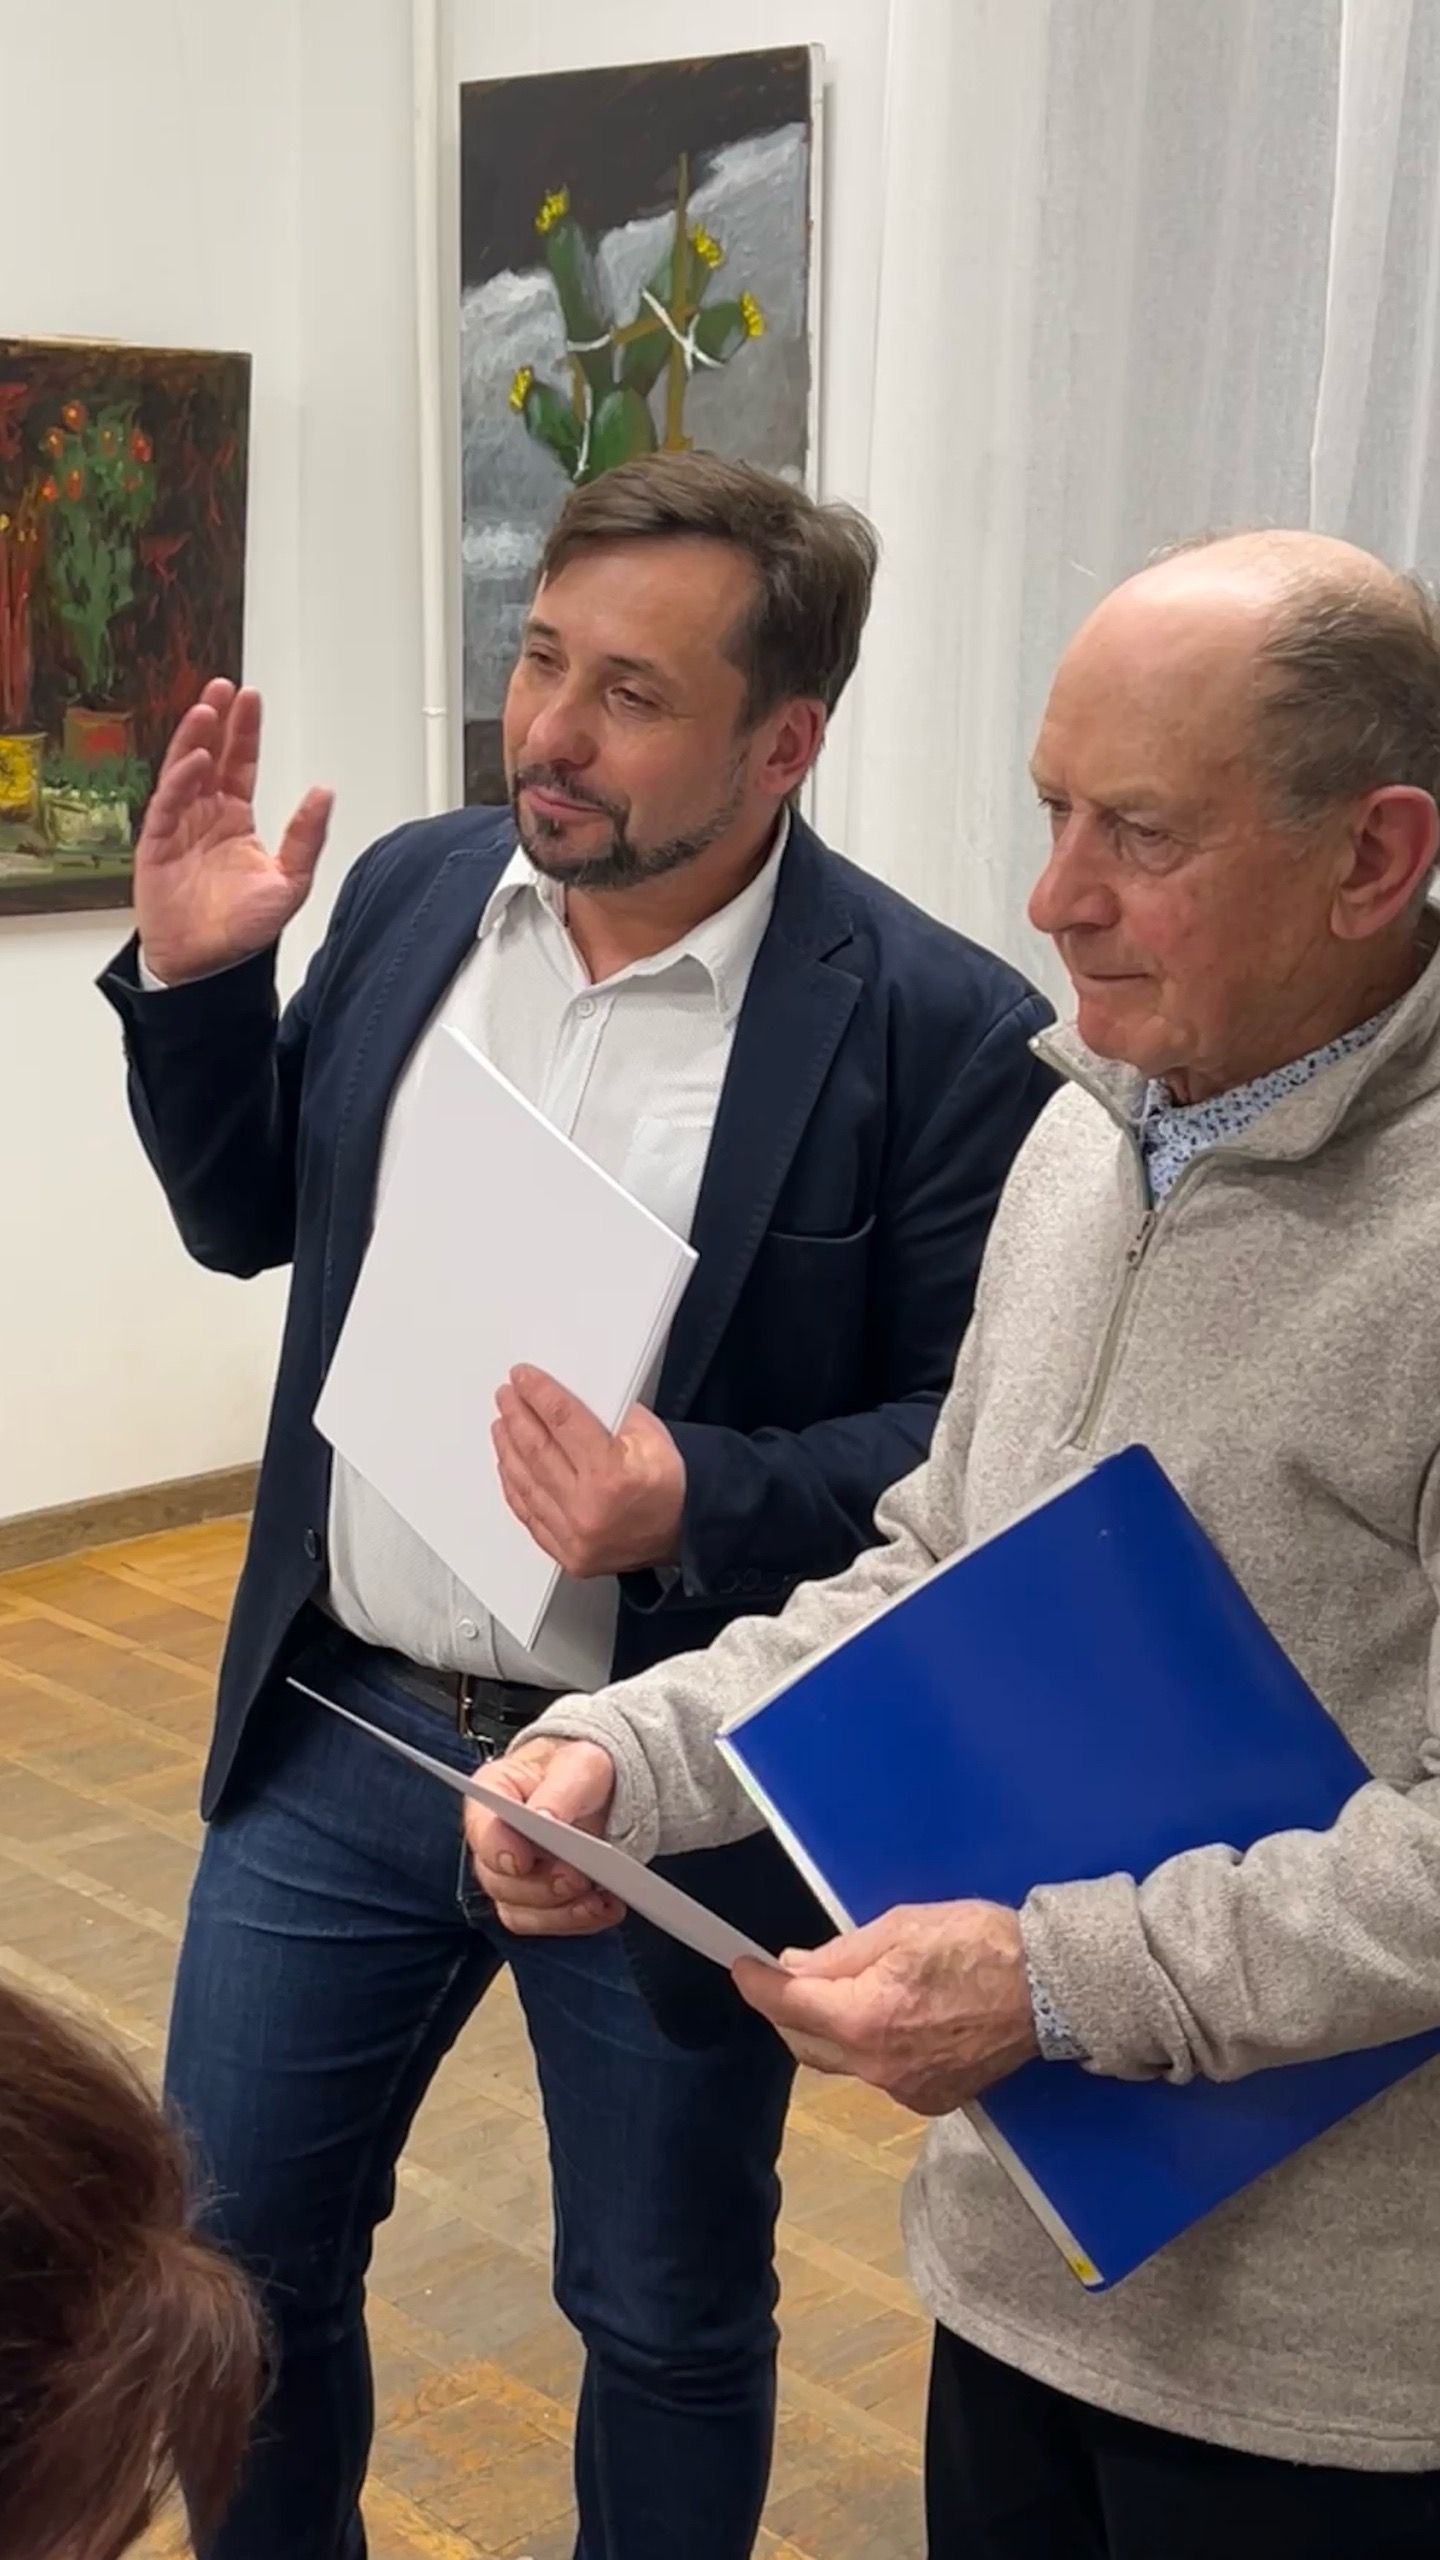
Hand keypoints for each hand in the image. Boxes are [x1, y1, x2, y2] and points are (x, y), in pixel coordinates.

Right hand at [134, 679, 332, 983]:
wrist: (205, 965)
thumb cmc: (241, 930)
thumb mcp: (289, 882)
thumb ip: (306, 837)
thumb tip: (323, 793)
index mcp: (235, 820)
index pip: (240, 764)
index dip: (245, 732)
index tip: (251, 699)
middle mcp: (205, 816)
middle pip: (211, 756)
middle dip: (217, 721)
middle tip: (224, 688)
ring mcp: (178, 827)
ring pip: (184, 772)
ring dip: (194, 740)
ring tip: (207, 710)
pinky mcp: (157, 845)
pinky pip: (167, 805)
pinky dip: (180, 781)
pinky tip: (196, 760)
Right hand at [464, 1736, 624, 1936]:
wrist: (601, 1790)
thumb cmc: (581, 1769)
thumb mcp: (581, 1764)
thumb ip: (561, 1790)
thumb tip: (543, 1818)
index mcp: (494, 1792)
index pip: (481, 1825)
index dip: (496, 1848)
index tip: (521, 1860)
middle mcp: (494, 1839)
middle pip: (499, 1879)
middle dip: (540, 1886)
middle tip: (577, 1877)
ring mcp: (511, 1875)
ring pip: (520, 1911)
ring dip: (560, 1912)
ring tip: (600, 1900)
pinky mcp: (534, 1901)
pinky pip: (546, 1923)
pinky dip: (577, 1920)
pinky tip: (605, 1907)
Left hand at [493, 1366, 685, 1576]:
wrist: (683, 1535)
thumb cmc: (669, 1487)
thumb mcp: (653, 1436)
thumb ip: (611, 1414)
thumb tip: (568, 1397)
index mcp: (612, 1474)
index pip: (562, 1422)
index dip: (538, 1394)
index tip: (522, 1378)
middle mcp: (588, 1508)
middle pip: (537, 1450)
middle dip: (516, 1416)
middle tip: (506, 1396)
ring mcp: (575, 1536)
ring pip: (526, 1483)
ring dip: (508, 1448)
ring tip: (502, 1424)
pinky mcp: (567, 1554)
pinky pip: (529, 1515)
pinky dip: (515, 1486)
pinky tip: (509, 1465)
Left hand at [733, 1902, 1038, 2114]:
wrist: (1049, 1988)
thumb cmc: (979, 1945)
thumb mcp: (900, 1928)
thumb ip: (839, 1955)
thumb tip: (795, 1968)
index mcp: (864, 2019)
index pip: (788, 2006)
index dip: (757, 1985)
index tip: (742, 1968)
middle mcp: (878, 2067)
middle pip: (805, 2044)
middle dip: (788, 2011)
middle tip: (787, 1977)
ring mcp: (905, 2089)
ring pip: (842, 2062)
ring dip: (830, 2030)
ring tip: (842, 1992)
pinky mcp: (931, 2099)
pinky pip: (879, 2074)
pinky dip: (868, 2047)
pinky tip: (887, 2018)